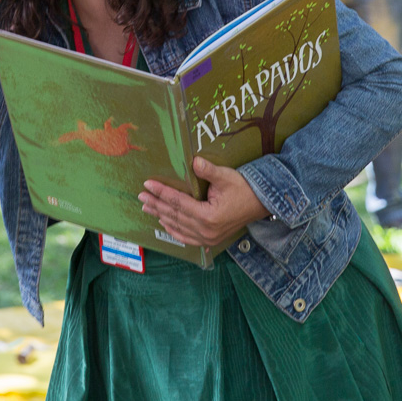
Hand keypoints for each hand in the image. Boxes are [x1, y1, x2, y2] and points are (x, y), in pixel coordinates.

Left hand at [140, 157, 269, 247]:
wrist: (261, 204)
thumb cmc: (244, 189)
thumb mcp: (226, 177)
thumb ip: (208, 170)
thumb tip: (194, 161)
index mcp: (208, 216)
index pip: (178, 202)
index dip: (162, 192)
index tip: (148, 184)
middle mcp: (205, 230)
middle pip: (174, 215)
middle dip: (156, 204)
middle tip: (141, 196)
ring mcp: (207, 238)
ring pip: (177, 226)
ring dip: (161, 216)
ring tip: (147, 207)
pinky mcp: (210, 240)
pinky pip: (186, 237)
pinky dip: (173, 230)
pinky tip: (164, 223)